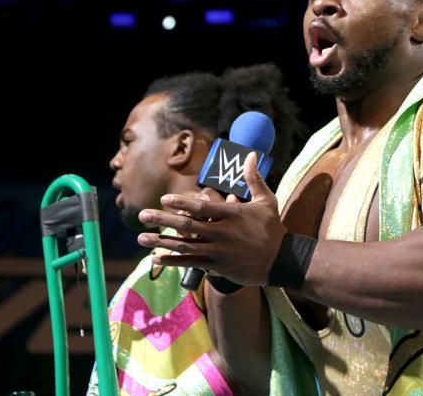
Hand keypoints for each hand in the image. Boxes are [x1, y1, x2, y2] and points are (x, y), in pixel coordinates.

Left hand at [137, 153, 286, 285]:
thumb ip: (254, 178)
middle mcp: (223, 232)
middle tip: (142, 215)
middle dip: (162, 220)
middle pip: (187, 225)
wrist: (281, 259)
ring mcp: (219, 251)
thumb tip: (251, 155)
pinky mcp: (218, 266)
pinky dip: (172, 261)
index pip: (203, 207)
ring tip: (141, 238)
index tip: (164, 199)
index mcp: (233, 214)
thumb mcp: (266, 200)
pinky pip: (190, 263)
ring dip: (161, 242)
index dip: (182, 202)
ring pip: (185, 245)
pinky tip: (156, 259)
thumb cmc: (272, 228)